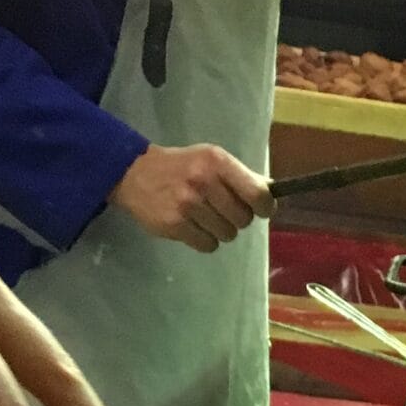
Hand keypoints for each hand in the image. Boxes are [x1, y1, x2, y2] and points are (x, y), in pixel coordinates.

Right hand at [111, 143, 273, 253]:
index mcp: (217, 162)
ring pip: (228, 235)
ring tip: (202, 214)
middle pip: (244, 219)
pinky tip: (191, 224)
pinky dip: (204, 239)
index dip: (264, 207)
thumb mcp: (210, 160)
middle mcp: (203, 181)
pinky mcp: (175, 224)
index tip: (258, 209)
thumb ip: (240, 177)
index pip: (259, 195)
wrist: (133, 172)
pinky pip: (209, 245)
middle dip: (237, 218)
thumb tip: (272, 193)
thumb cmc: (182, 167)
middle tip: (219, 208)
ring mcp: (188, 204)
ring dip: (219, 229)